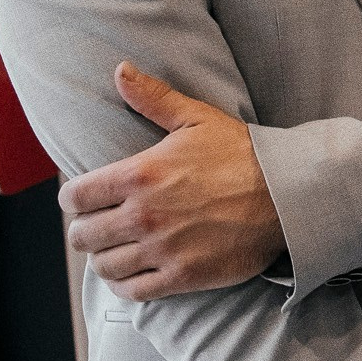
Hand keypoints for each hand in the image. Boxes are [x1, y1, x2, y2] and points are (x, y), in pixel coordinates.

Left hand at [61, 62, 284, 300]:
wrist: (288, 194)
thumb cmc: (243, 154)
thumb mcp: (197, 118)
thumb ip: (153, 97)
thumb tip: (120, 70)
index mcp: (139, 174)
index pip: (75, 196)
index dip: (73, 198)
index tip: (84, 199)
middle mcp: (144, 215)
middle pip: (82, 236)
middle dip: (84, 230)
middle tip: (99, 225)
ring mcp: (162, 249)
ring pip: (103, 266)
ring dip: (104, 257)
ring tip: (115, 249)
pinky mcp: (182, 276)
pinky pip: (132, 290)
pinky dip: (124, 284)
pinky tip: (130, 273)